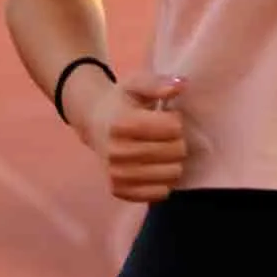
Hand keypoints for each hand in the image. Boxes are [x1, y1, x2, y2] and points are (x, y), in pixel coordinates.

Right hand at [76, 72, 188, 203]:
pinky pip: (160, 193)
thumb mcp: (136, 84)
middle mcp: (117, 152)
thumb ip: (158, 83)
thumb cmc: (122, 102)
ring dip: (174, 160)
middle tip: (165, 134)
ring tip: (161, 149)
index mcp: (122, 124)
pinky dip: (165, 180)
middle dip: (178, 140)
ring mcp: (117, 175)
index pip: (174, 127)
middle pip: (176, 151)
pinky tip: (157, 167)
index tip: (166, 115)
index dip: (176, 119)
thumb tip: (181, 85)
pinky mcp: (120, 191)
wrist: (94, 122)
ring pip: (172, 173)